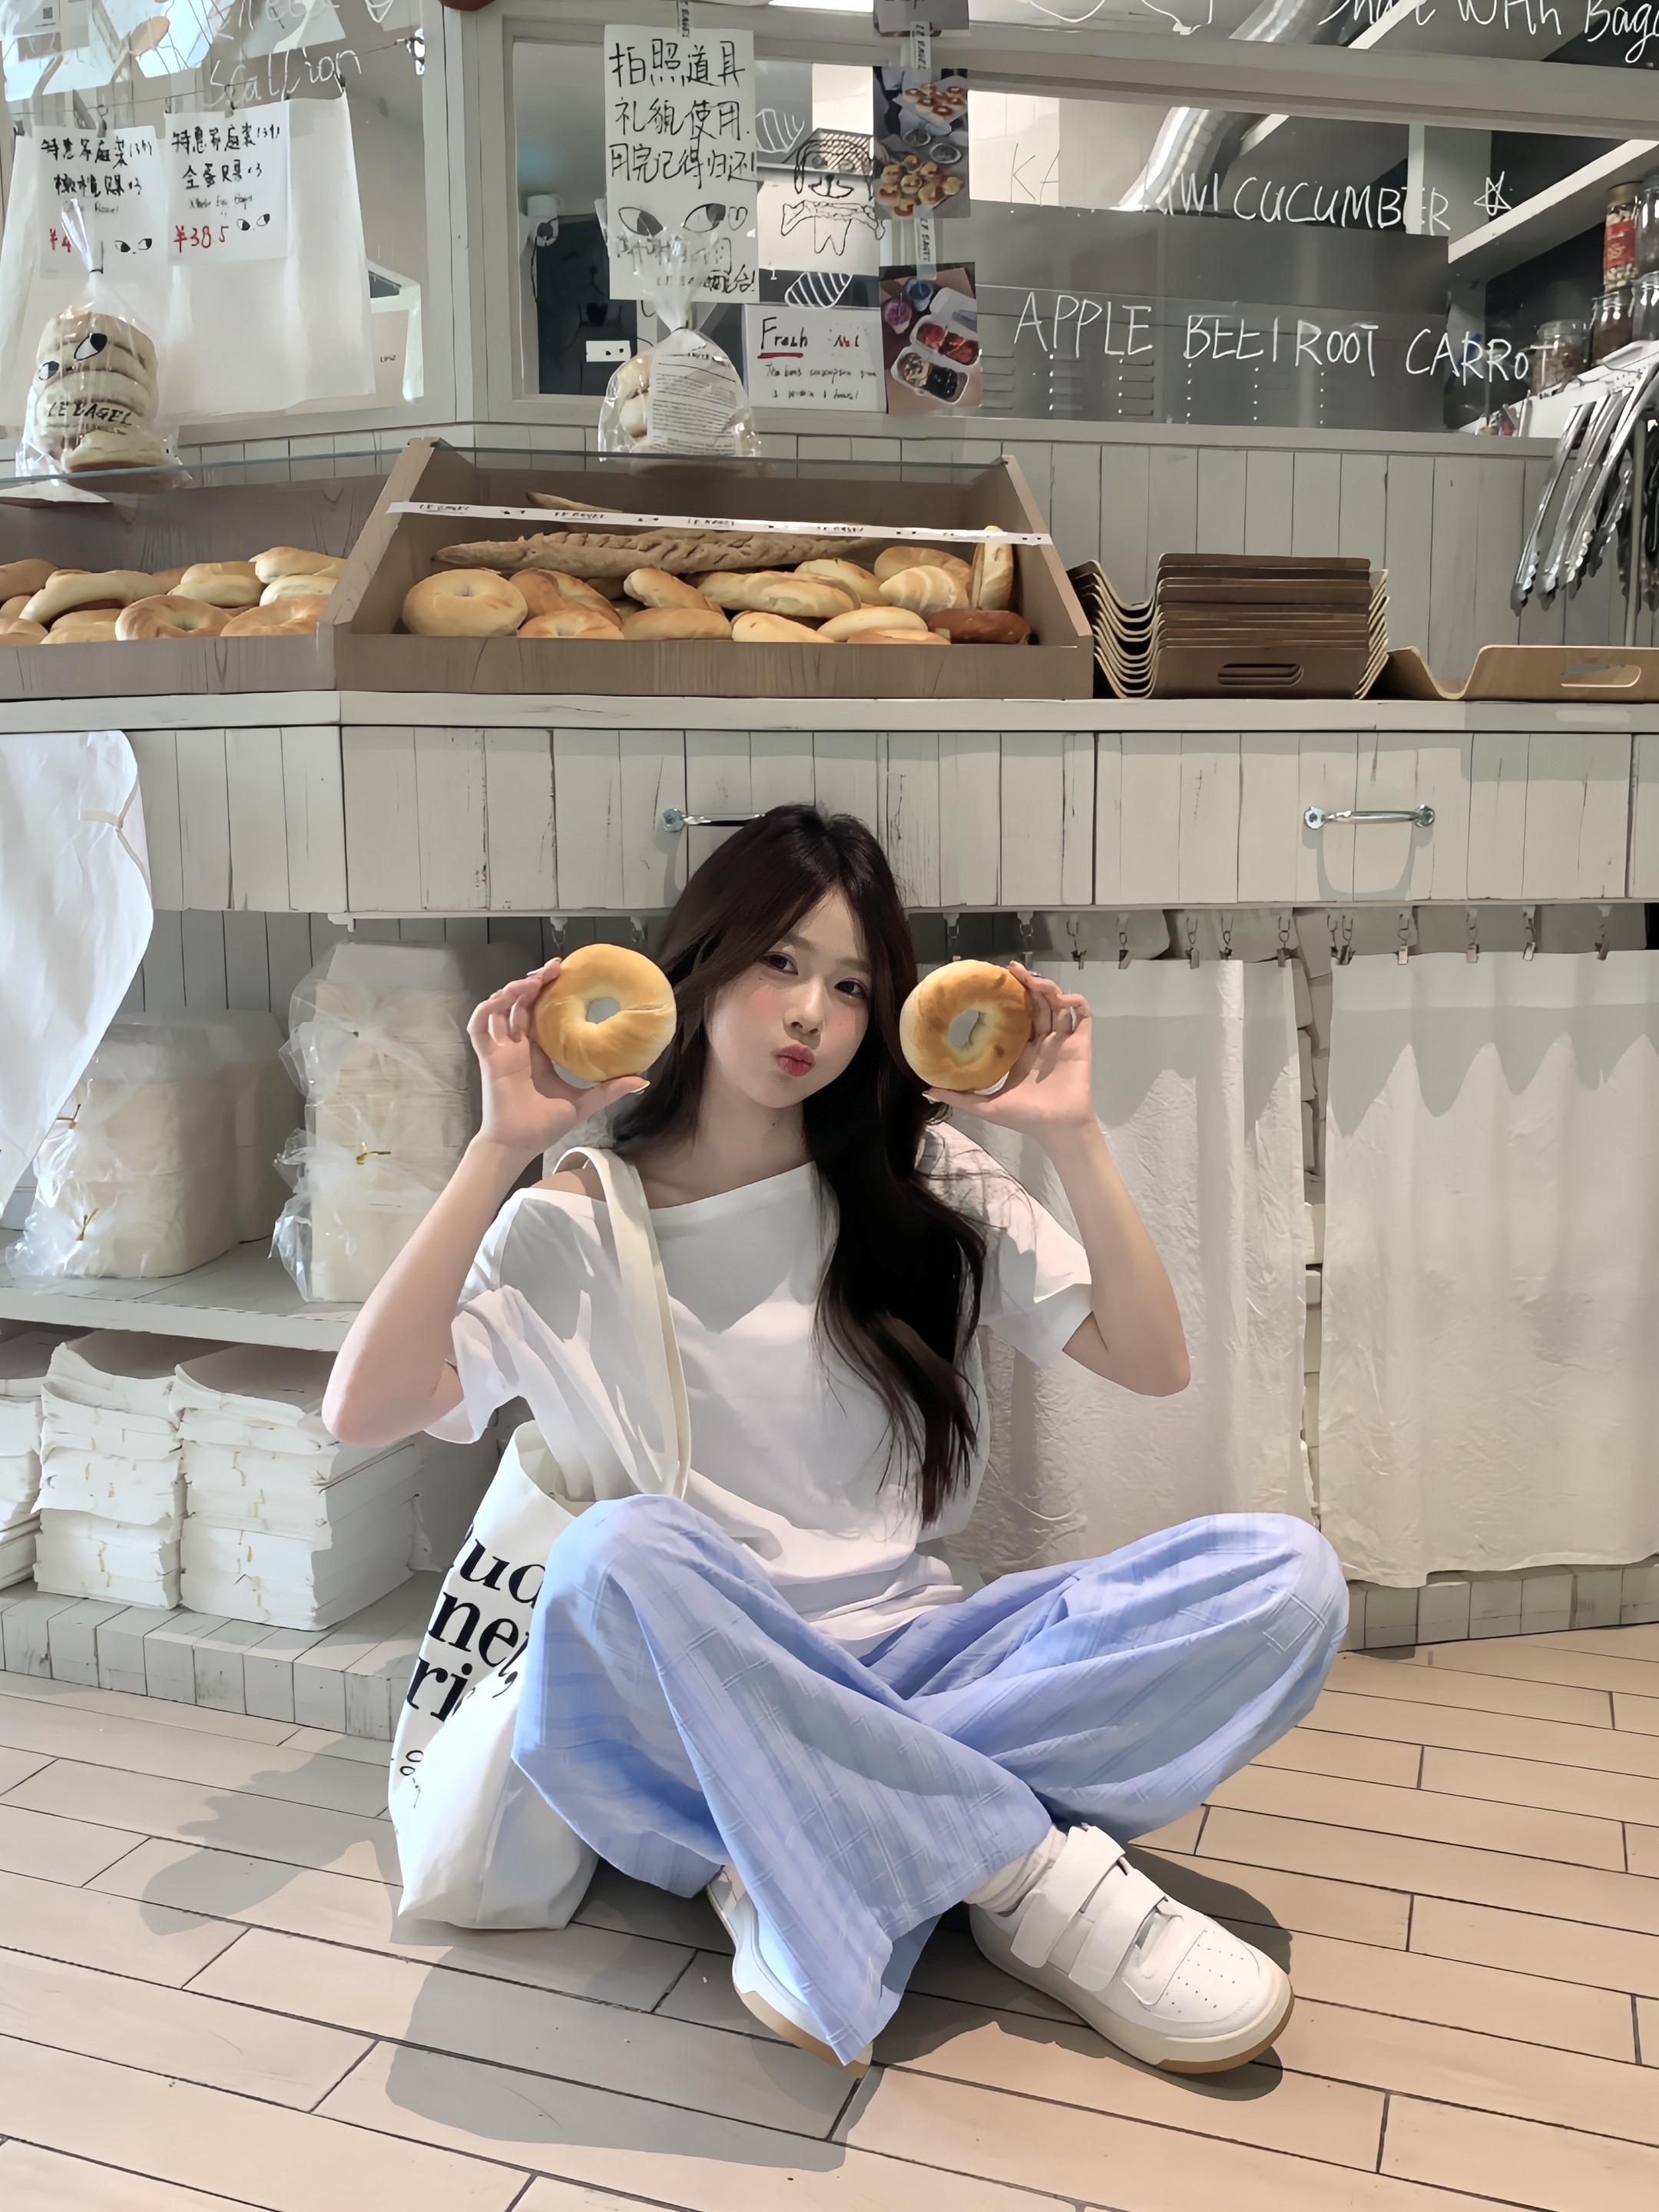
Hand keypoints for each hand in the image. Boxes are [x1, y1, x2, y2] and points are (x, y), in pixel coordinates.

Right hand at [468, 959, 648, 1163]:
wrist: (519, 1145)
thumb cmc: (544, 1125)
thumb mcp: (583, 1103)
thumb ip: (609, 1090)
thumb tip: (643, 1079)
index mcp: (538, 1051)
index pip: (541, 1012)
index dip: (550, 991)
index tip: (567, 973)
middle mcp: (519, 1045)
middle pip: (521, 1003)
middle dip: (534, 982)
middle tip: (554, 968)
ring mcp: (502, 1050)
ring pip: (500, 1008)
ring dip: (513, 990)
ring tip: (533, 981)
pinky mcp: (489, 1058)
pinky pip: (479, 1027)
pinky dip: (487, 1010)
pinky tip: (503, 999)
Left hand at [923, 961, 1095, 1137]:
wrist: (1056, 1129)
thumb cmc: (1025, 1118)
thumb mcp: (985, 1106)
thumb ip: (958, 1097)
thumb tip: (925, 1090)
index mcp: (1023, 1052)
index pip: (1017, 1016)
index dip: (1010, 998)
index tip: (995, 983)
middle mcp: (1043, 1042)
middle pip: (1038, 1004)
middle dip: (1027, 984)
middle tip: (1013, 970)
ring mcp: (1062, 1041)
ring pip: (1057, 1004)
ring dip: (1047, 987)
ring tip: (1032, 979)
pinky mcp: (1080, 1043)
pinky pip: (1082, 1014)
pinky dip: (1074, 1000)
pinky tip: (1059, 998)